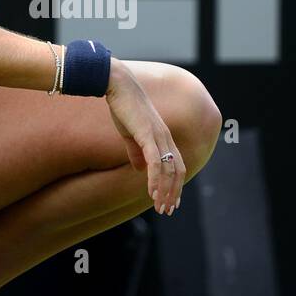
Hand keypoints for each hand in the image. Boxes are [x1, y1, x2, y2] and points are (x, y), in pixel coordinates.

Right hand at [104, 61, 184, 215]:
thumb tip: (140, 169)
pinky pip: (155, 161)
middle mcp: (165, 138)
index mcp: (163, 137)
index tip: (172, 201)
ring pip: (168, 169)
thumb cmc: (123, 107)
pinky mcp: (147, 134)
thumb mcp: (130, 134)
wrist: (118, 86)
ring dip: (166, 190)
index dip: (176, 184)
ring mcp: (158, 136)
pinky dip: (156, 179)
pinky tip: (152, 192)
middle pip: (177, 170)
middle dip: (173, 192)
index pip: (176, 165)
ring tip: (160, 207)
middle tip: (167, 210)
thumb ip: (136, 152)